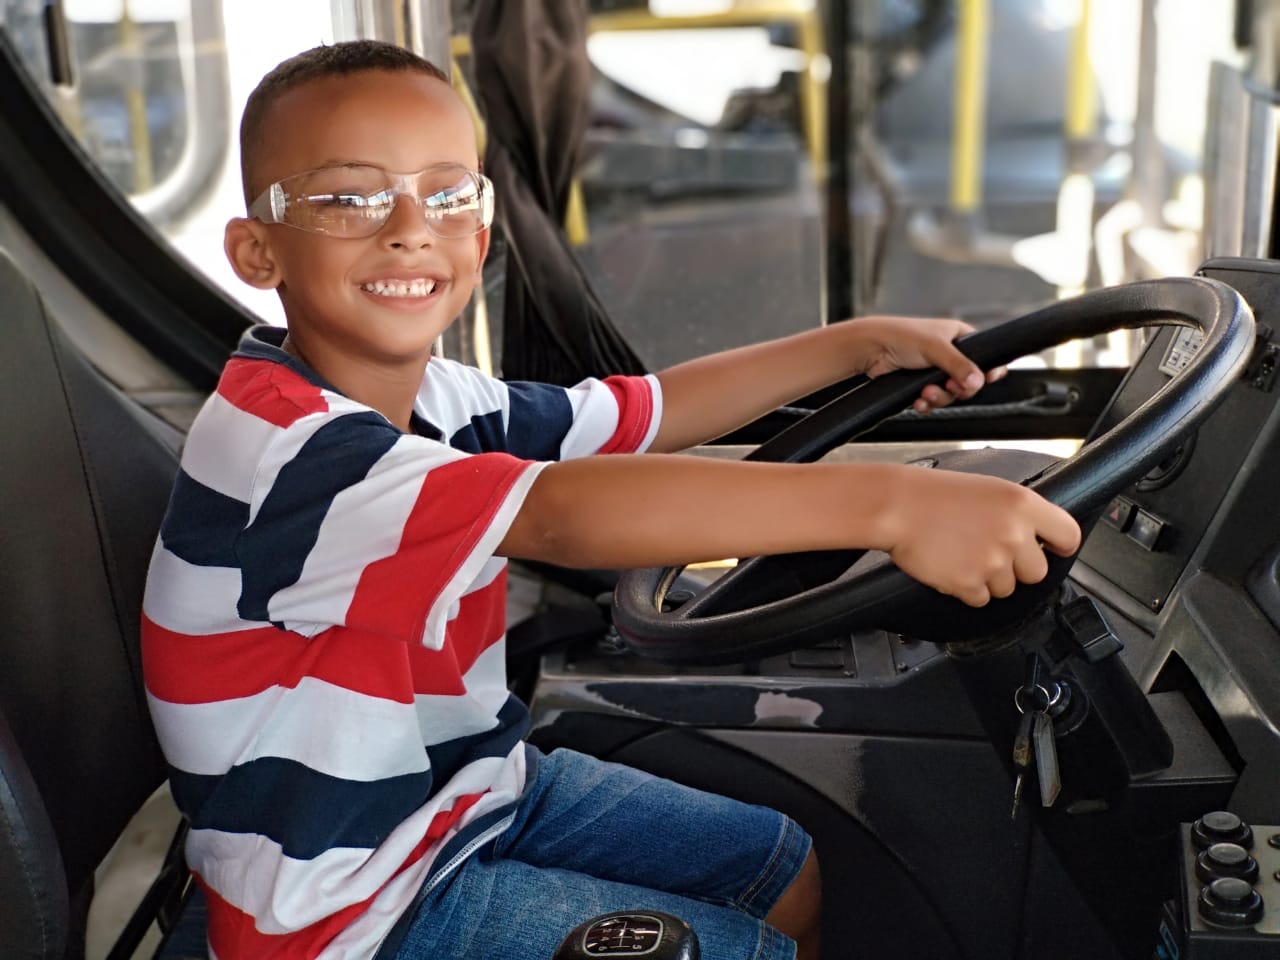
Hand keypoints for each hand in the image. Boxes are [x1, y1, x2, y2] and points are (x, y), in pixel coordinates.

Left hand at [846, 315, 1005, 413]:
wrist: (870, 349)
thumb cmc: (901, 336)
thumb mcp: (935, 347)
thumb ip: (959, 365)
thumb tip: (978, 381)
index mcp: (958, 337)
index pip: (984, 355)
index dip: (989, 368)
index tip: (990, 378)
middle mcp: (948, 354)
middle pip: (968, 381)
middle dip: (958, 388)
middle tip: (951, 387)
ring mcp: (933, 371)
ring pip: (949, 394)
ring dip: (939, 398)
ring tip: (926, 393)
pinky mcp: (919, 385)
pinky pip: (932, 401)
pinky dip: (926, 404)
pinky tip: (918, 402)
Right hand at [879, 469, 1080, 607]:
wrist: (897, 507)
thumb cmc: (933, 495)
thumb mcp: (988, 489)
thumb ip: (1017, 512)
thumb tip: (1034, 536)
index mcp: (1022, 504)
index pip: (1068, 535)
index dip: (1058, 546)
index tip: (1050, 549)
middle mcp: (1014, 534)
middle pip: (1037, 572)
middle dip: (1017, 568)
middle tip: (990, 551)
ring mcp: (993, 562)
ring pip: (1007, 588)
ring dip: (989, 579)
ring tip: (963, 554)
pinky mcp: (971, 584)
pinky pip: (981, 599)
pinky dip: (967, 588)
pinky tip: (952, 565)